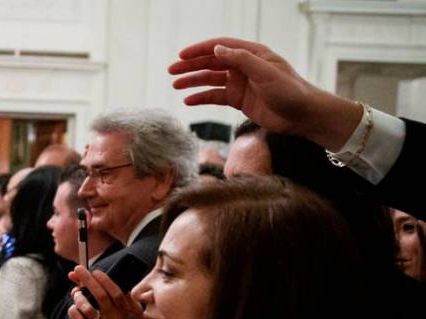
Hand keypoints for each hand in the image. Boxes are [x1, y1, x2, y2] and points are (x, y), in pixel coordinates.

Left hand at [67, 265, 147, 318]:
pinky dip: (73, 310)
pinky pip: (78, 317)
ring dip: (78, 296)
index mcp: (125, 312)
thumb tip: (107, 286)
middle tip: (78, 270)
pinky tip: (73, 309)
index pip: (117, 290)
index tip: (96, 271)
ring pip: (88, 305)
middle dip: (88, 279)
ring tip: (75, 293)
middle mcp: (115, 317)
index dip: (105, 279)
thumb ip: (122, 304)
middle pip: (101, 293)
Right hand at [168, 37, 362, 150]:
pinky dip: (202, 98)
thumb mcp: (266, 72)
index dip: (200, 50)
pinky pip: (216, 97)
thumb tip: (217, 49)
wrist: (303, 116)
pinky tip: (188, 102)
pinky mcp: (239, 100)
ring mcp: (240, 83)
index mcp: (252, 54)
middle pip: (212, 62)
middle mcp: (244, 66)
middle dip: (190, 66)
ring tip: (175, 86)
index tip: (181, 56)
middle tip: (171, 72)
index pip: (220, 47)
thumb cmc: (290, 91)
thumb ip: (242, 60)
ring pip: (211, 80)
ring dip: (193, 82)